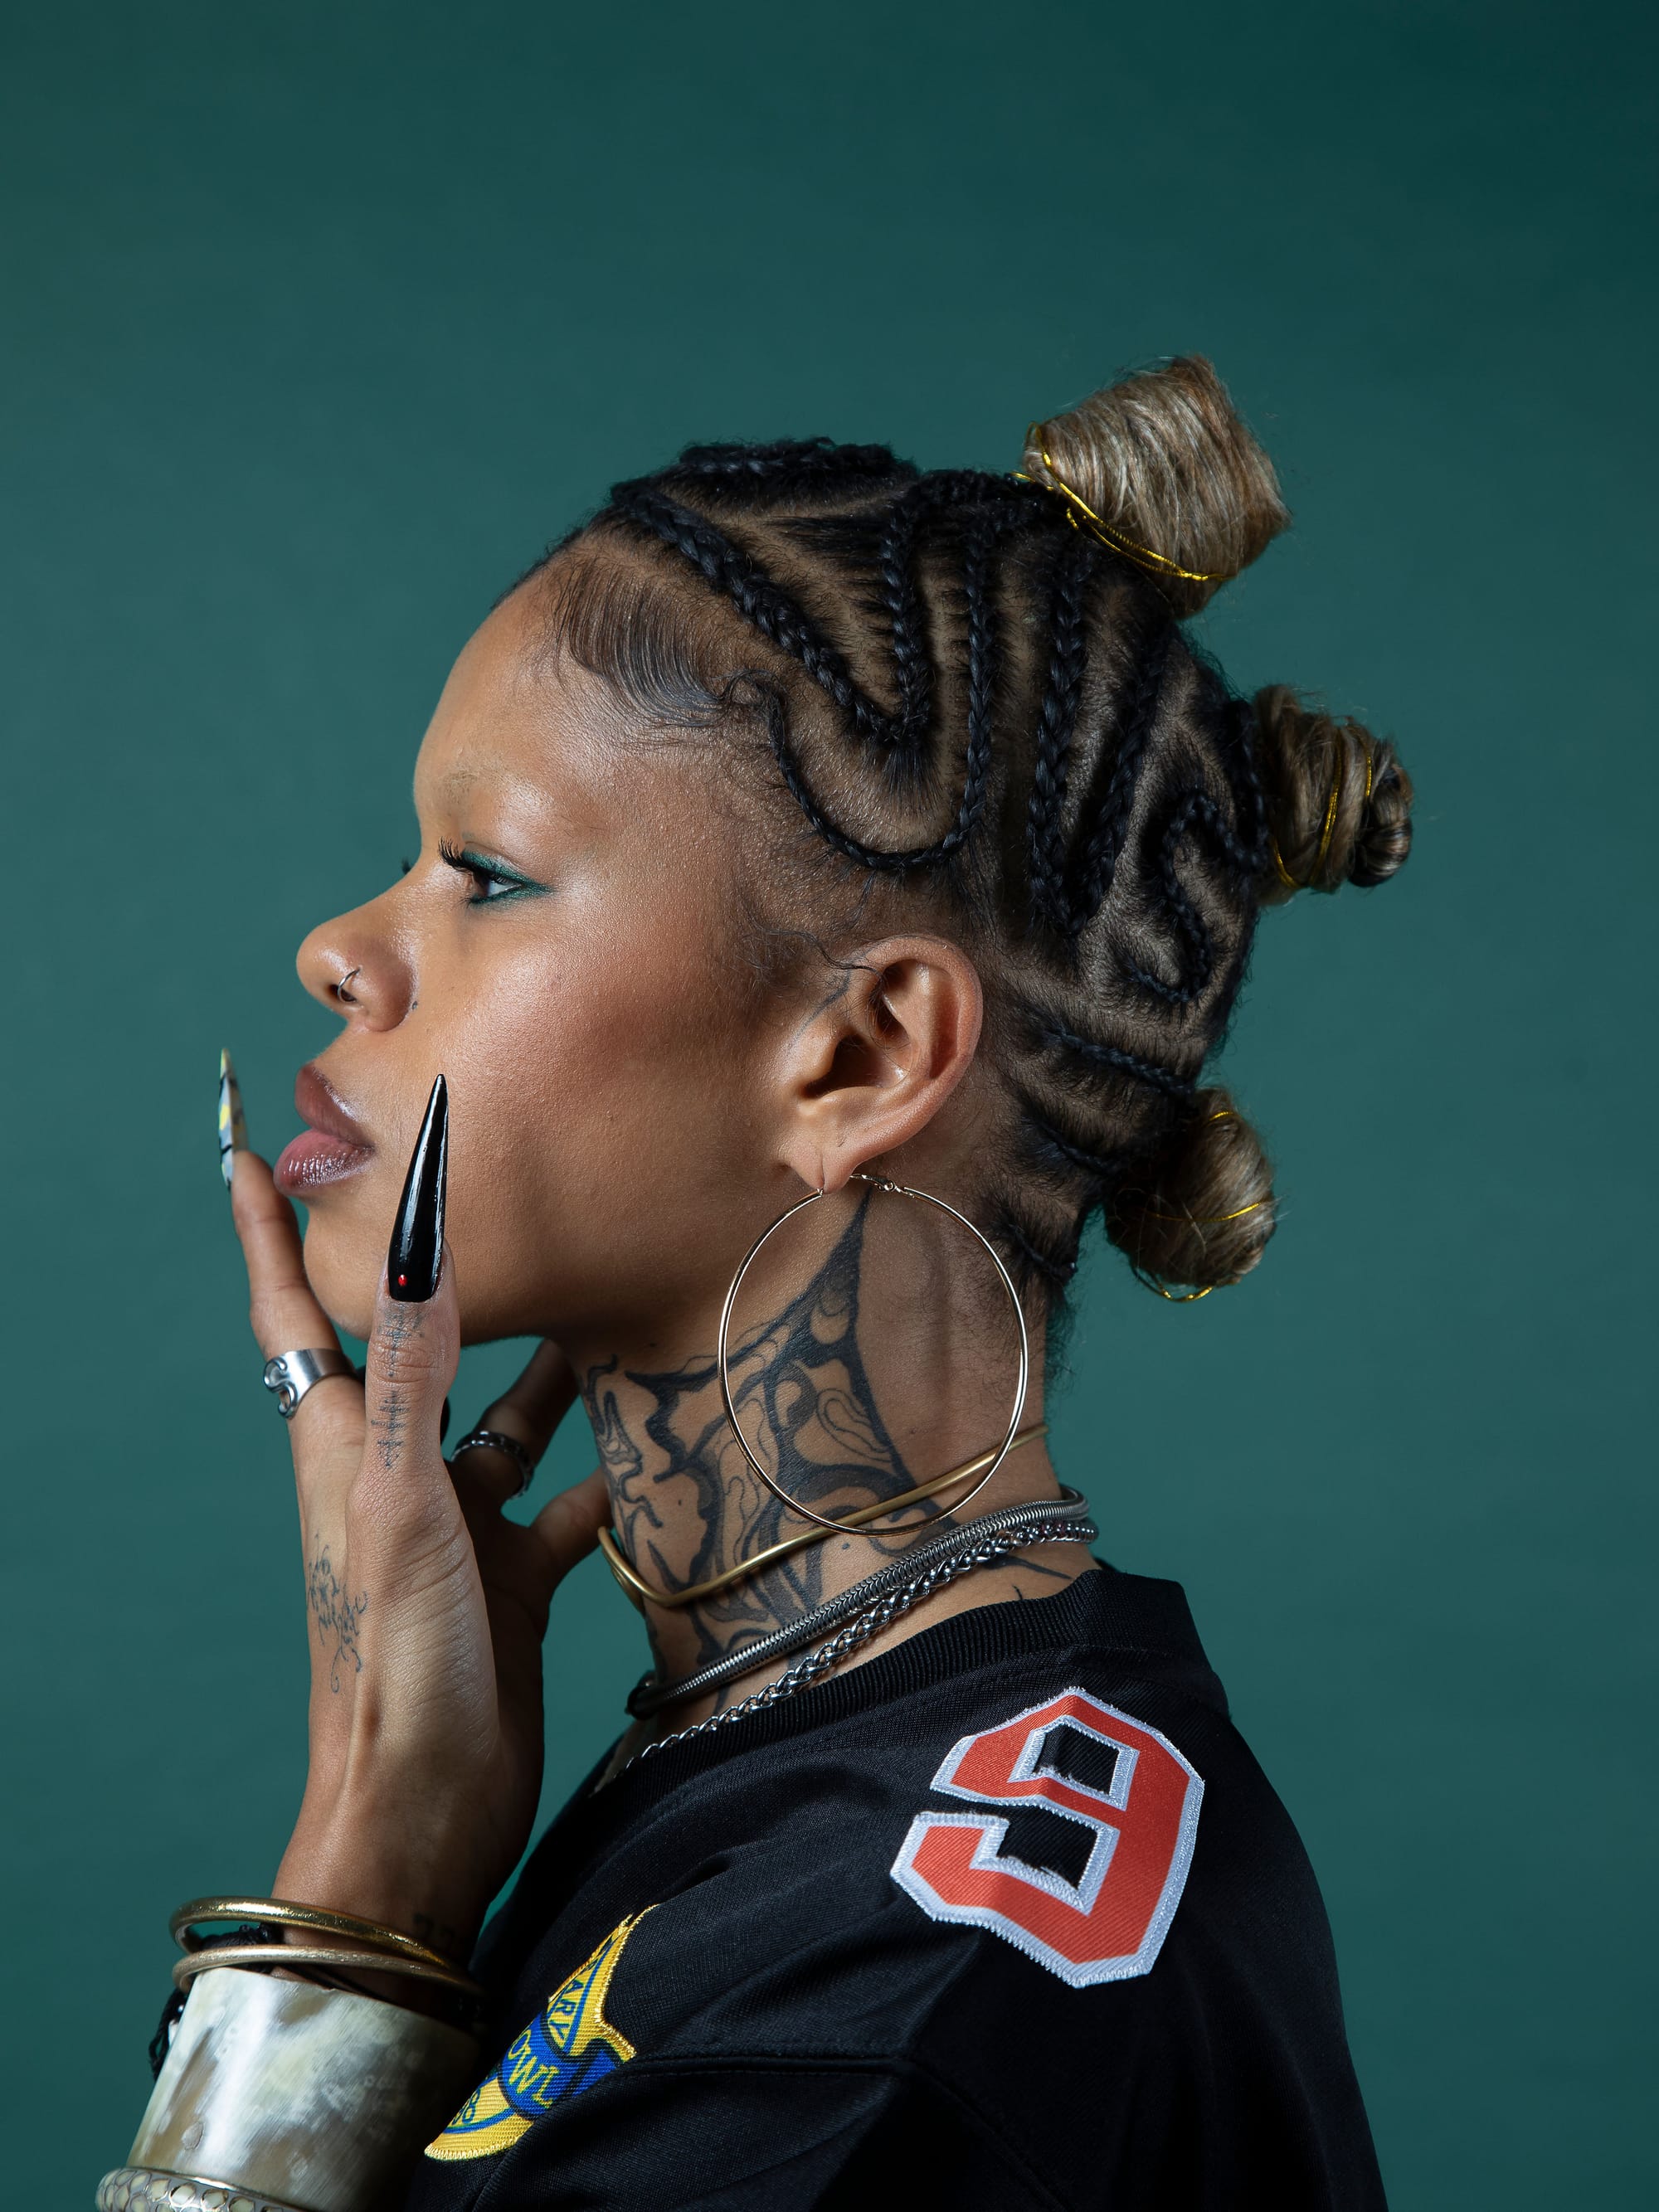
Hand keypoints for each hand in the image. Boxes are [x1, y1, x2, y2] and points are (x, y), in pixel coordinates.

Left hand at [230, 1145, 607, 1963]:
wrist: (430, 1807)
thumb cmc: (395, 1662)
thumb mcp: (400, 1504)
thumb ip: (412, 1376)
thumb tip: (417, 1243)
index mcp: (342, 1443)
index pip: (294, 1308)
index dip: (266, 1226)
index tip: (244, 1145)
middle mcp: (396, 1467)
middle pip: (414, 1343)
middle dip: (437, 1267)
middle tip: (476, 1185)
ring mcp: (457, 1520)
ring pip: (511, 1410)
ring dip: (553, 1360)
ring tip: (613, 1288)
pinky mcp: (515, 1570)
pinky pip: (570, 1494)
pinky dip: (614, 1468)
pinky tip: (664, 1437)